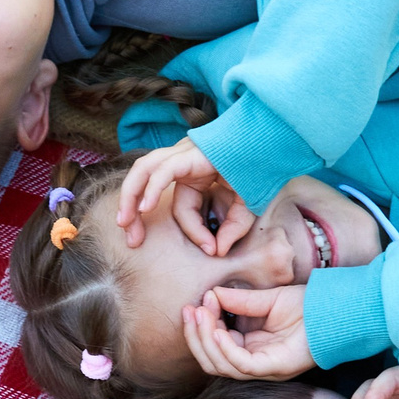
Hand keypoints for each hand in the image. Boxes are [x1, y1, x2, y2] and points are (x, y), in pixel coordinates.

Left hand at [115, 142, 250, 254]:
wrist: (273, 148)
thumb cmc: (260, 172)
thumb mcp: (244, 209)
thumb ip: (231, 229)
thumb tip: (217, 251)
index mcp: (192, 174)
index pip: (182, 207)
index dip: (194, 231)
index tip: (211, 249)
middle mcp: (182, 161)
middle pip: (145, 182)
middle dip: (132, 211)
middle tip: (131, 239)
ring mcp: (183, 154)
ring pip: (144, 170)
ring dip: (130, 197)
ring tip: (125, 223)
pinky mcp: (188, 153)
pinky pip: (162, 171)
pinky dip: (151, 189)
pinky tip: (145, 209)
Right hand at [181, 286, 312, 380]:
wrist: (334, 311)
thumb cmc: (307, 307)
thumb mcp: (266, 300)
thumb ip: (239, 300)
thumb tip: (211, 294)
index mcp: (250, 347)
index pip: (214, 345)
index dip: (201, 326)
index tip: (196, 303)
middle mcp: (254, 362)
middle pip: (211, 360)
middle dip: (194, 336)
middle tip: (188, 311)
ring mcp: (264, 368)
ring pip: (220, 365)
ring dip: (203, 340)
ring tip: (199, 315)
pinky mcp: (273, 368)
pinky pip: (241, 365)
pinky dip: (224, 349)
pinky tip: (215, 331)